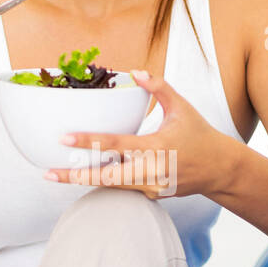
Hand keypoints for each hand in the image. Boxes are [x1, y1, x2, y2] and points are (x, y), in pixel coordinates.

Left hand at [44, 70, 230, 198]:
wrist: (219, 169)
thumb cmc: (200, 135)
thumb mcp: (182, 107)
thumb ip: (159, 87)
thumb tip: (135, 72)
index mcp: (156, 146)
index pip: (115, 144)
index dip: (87, 141)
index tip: (64, 138)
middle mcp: (151, 170)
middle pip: (105, 176)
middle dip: (75, 176)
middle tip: (48, 172)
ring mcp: (151, 186)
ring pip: (111, 186)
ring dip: (84, 181)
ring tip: (57, 174)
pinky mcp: (151, 195)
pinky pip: (124, 188)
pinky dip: (106, 182)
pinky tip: (87, 175)